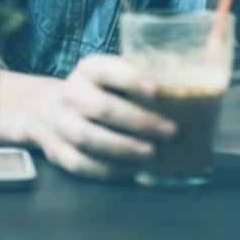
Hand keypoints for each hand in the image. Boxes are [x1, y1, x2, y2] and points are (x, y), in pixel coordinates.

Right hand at [0, 55, 176, 180]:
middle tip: (170, 131)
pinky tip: (133, 171)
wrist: (48, 108)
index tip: (157, 90)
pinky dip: (107, 170)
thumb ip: (142, 80)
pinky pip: (79, 164)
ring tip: (152, 154)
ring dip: (122, 148)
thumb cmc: (99, 92)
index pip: (106, 70)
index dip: (130, 79)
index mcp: (88, 69)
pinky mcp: (56, 151)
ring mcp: (59, 123)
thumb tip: (191, 88)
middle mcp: (70, 93)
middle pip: (100, 108)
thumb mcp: (113, 76)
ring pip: (86, 138)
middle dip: (137, 121)